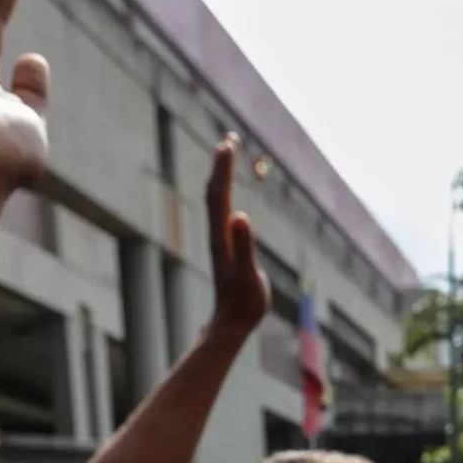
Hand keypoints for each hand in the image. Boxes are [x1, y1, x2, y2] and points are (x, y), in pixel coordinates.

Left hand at [205, 136, 270, 334]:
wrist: (230, 323)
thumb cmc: (243, 303)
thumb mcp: (248, 275)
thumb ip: (244, 247)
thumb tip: (240, 216)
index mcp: (222, 236)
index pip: (220, 194)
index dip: (223, 168)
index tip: (229, 143)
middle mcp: (218, 234)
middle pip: (215, 192)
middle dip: (221, 164)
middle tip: (229, 138)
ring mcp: (221, 240)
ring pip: (217, 200)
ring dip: (222, 176)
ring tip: (228, 155)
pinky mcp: (226, 247)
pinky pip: (223, 212)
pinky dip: (226, 193)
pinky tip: (230, 193)